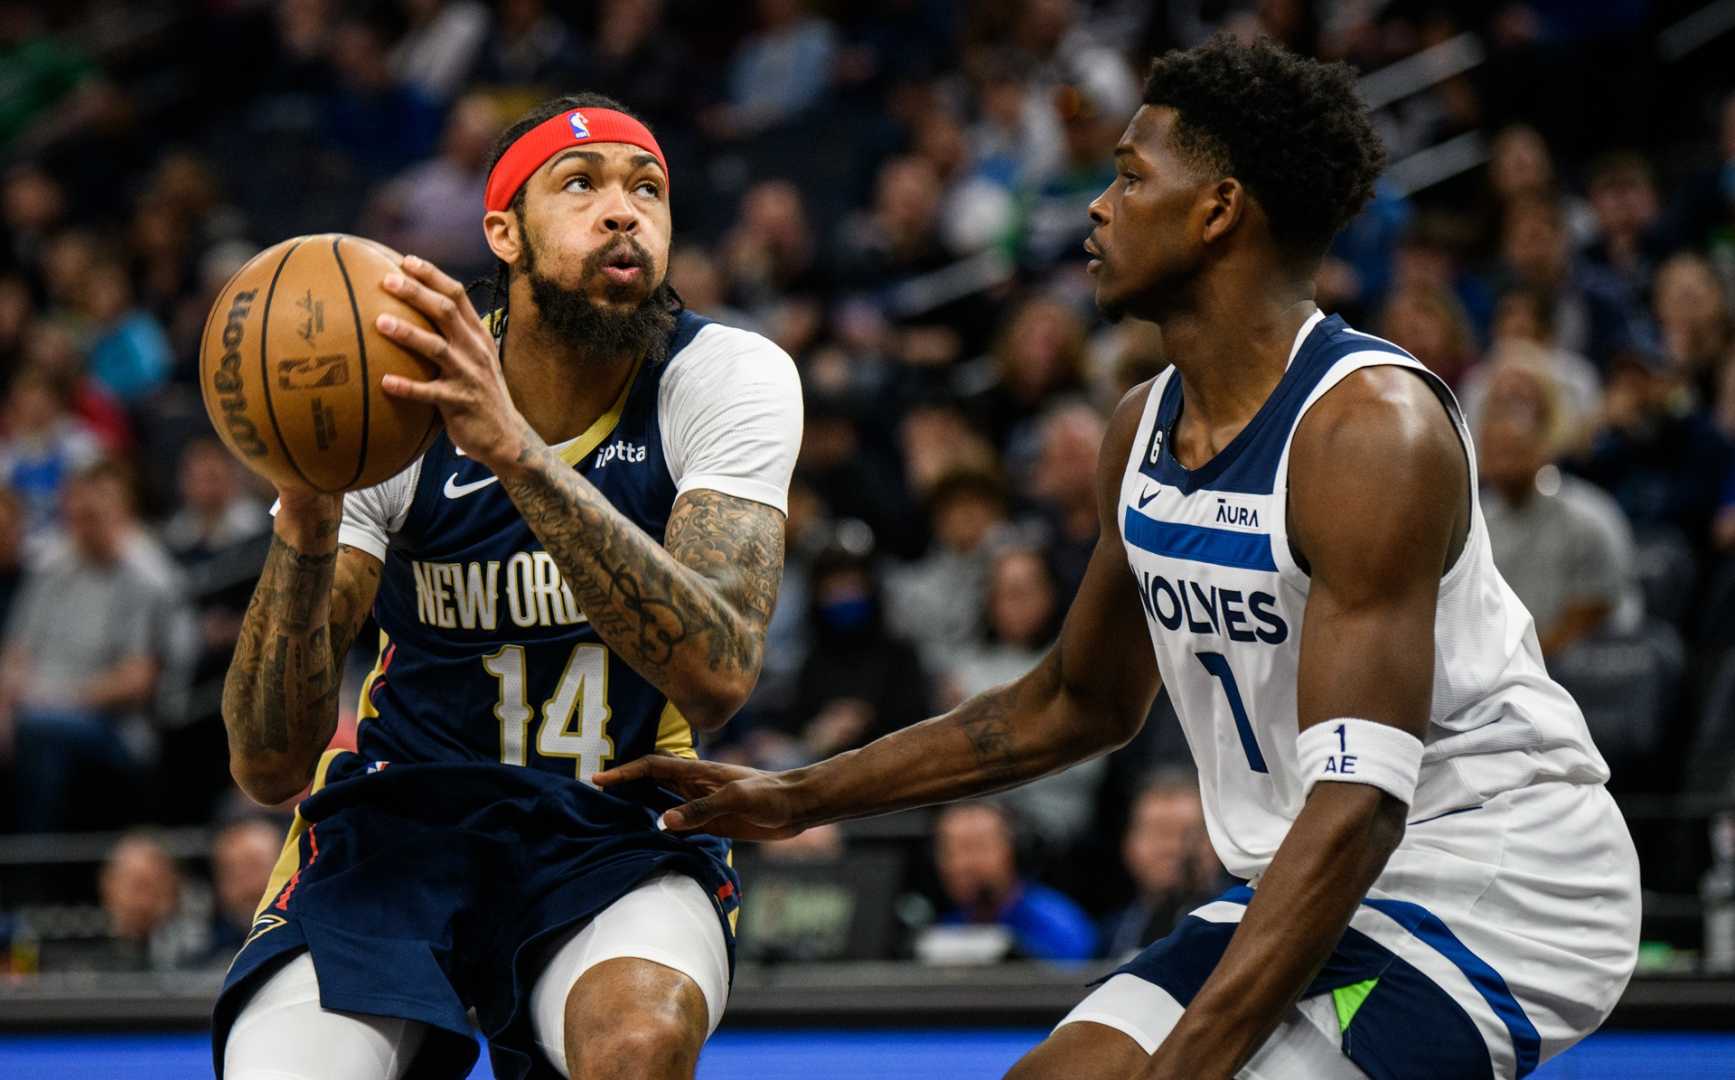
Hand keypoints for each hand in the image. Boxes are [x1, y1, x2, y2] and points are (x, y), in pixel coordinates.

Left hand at [375, 254, 530, 470]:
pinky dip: (407, 387)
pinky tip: (385, 381)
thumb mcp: (475, 360)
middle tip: (387, 280)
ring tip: (380, 322)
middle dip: (417, 293)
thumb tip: (416, 316)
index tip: (405, 261)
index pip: (457, 295)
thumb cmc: (480, 395)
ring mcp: (469, 376)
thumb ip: (453, 338)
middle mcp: (475, 351)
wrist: (506, 436)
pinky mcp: (461, 403)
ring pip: (437, 348)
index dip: (432, 276)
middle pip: (446, 312)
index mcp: (478, 336)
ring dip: (408, 334)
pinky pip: (430, 393)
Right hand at [592, 754, 806, 840]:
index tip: (598, 780)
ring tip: (613, 814)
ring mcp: (703, 803)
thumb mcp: (737, 800)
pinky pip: (680, 822)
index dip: (624, 772)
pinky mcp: (713, 821)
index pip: (652, 767)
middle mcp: (696, 786)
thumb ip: (701, 809)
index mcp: (699, 773)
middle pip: (652, 781)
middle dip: (625, 784)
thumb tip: (662, 821)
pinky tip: (650, 835)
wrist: (799, 805)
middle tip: (595, 797)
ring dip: (640, 803)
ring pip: (663, 800)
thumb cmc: (771, 795)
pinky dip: (661, 826)